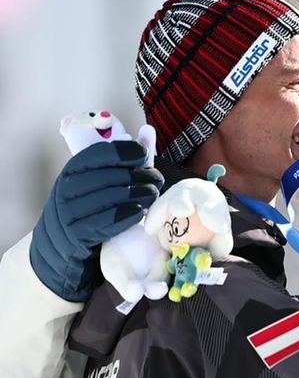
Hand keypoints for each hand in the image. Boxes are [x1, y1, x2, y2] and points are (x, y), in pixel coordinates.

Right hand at [30, 140, 162, 300]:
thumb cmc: (90, 207)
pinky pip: (105, 222)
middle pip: (109, 176)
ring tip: (153, 194)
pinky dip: (126, 215)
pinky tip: (140, 212)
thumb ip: (124, 161)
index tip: (144, 154)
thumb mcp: (98, 182)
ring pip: (109, 198)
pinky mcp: (77, 234)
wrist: (62, 244)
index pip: (97, 154)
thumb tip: (148, 133)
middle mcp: (66, 188)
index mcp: (72, 170)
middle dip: (138, 175)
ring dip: (138, 194)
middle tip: (157, 179)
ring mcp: (69, 212)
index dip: (124, 151)